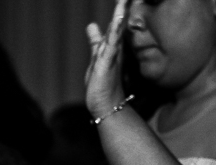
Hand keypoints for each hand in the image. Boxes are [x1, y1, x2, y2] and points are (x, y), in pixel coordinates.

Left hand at [84, 0, 128, 119]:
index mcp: (113, 44)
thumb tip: (92, 25)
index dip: (122, 6)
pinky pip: (112, 43)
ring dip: (121, 13)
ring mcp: (112, 53)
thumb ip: (95, 41)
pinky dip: (115, 30)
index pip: (118, 20)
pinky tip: (118, 18)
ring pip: (117, 29)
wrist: (106, 104)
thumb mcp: (96, 57)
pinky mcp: (108, 61)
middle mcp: (115, 46)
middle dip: (124, 6)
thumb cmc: (102, 83)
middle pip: (120, 21)